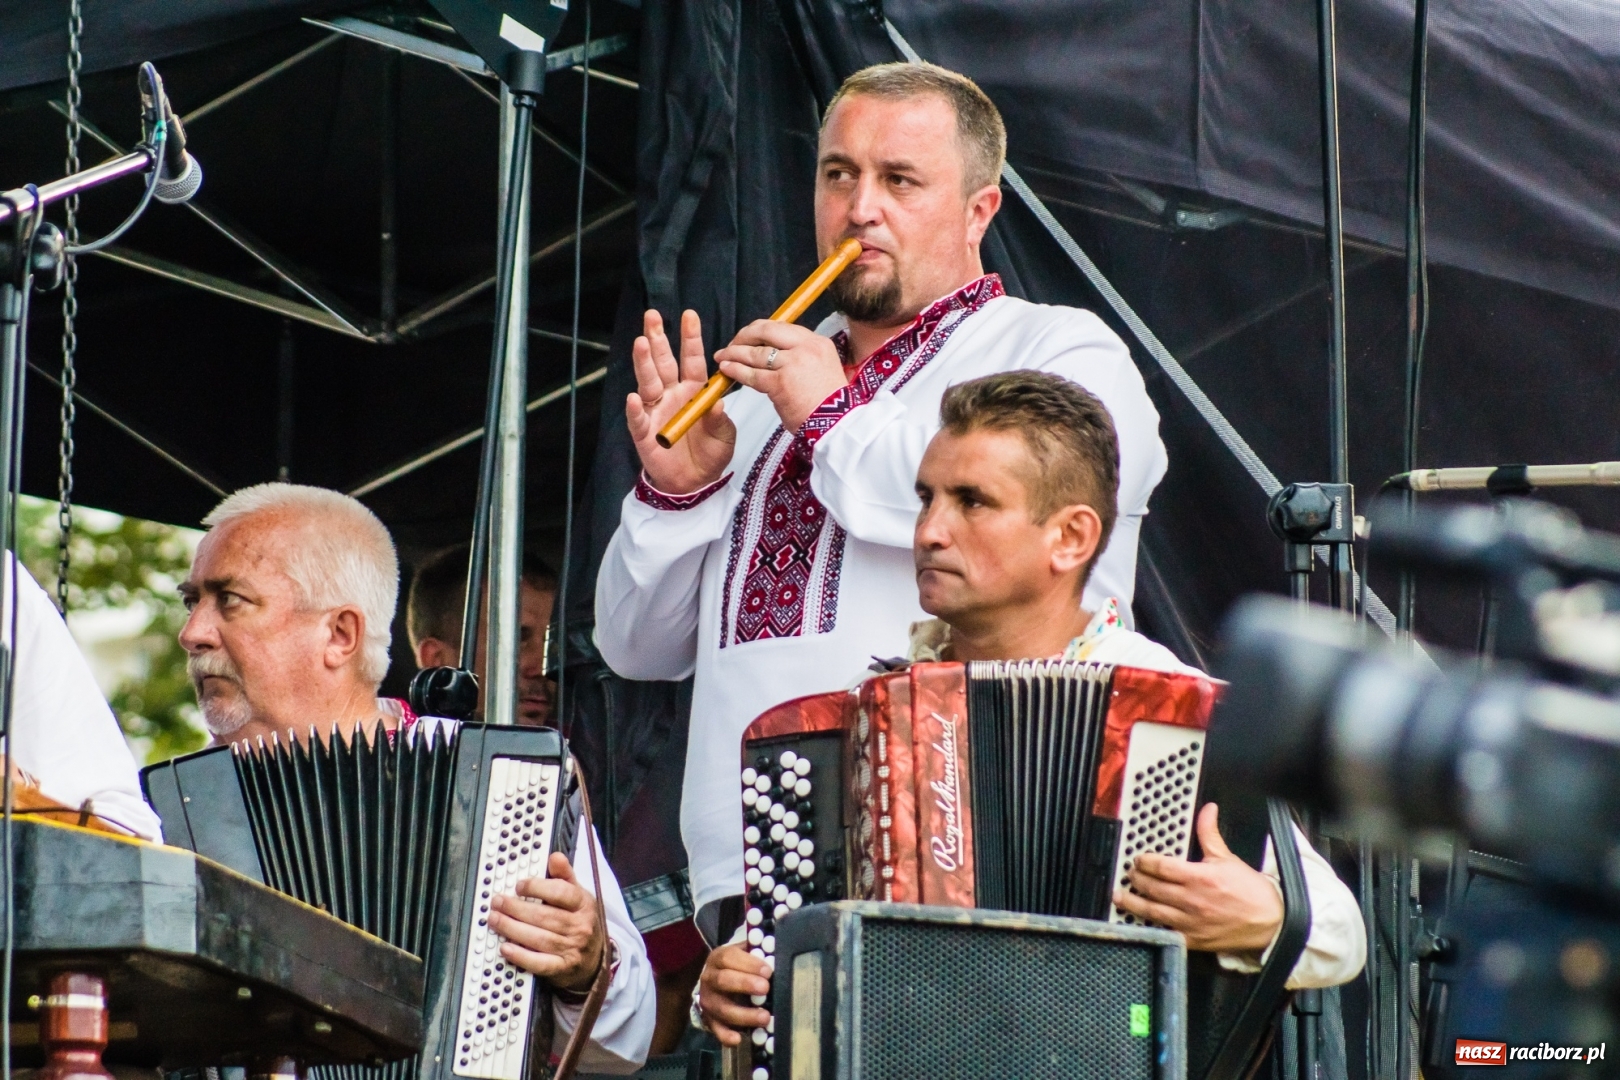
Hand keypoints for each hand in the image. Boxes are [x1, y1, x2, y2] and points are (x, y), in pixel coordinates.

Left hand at [488, 851, 605, 991]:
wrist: (594, 958)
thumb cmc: (580, 921)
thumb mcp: (578, 895)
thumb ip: (565, 876)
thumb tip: (555, 857)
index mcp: (583, 904)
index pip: (562, 893)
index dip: (538, 888)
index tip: (519, 886)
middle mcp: (580, 926)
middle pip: (545, 916)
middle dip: (517, 908)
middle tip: (497, 902)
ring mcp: (572, 949)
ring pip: (539, 938)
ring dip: (513, 929)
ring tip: (495, 920)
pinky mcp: (562, 968)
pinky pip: (540, 963)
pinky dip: (521, 956)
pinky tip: (506, 948)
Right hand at [627, 309, 736, 493]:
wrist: (695, 483)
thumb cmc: (711, 453)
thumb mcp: (724, 434)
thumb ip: (720, 417)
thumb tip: (717, 400)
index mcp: (694, 390)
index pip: (692, 359)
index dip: (690, 339)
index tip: (689, 315)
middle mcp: (672, 394)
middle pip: (663, 362)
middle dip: (658, 338)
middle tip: (652, 315)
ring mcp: (656, 410)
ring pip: (648, 382)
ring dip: (644, 363)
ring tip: (641, 343)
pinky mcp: (644, 431)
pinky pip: (638, 418)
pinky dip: (636, 409)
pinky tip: (633, 397)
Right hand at [696, 943, 771, 1046]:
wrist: (716, 981)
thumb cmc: (737, 965)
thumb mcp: (744, 953)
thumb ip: (757, 951)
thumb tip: (777, 951)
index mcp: (718, 958)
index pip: (729, 957)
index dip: (748, 964)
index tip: (768, 971)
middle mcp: (709, 978)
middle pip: (723, 981)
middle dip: (745, 984)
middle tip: (765, 989)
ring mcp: (708, 1001)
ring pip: (721, 1008)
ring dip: (743, 1014)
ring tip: (765, 1017)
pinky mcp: (709, 1020)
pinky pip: (716, 1029)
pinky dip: (726, 1036)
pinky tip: (739, 1039)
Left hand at [715, 320, 847, 433]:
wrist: (838, 426)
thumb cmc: (830, 405)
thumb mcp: (824, 370)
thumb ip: (803, 358)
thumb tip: (778, 355)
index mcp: (818, 343)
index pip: (783, 327)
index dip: (761, 331)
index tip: (749, 337)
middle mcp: (806, 348)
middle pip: (766, 331)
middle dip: (744, 336)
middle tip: (732, 344)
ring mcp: (793, 363)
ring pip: (755, 352)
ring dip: (734, 352)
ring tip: (722, 356)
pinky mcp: (780, 383)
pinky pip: (752, 373)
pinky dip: (735, 370)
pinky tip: (726, 370)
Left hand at [1114, 803, 1284, 953]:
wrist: (1270, 923)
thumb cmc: (1251, 892)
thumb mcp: (1228, 858)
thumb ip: (1210, 834)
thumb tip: (1207, 810)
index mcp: (1199, 877)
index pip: (1161, 867)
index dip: (1145, 862)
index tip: (1138, 859)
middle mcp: (1192, 901)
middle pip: (1153, 888)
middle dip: (1137, 880)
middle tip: (1129, 874)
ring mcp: (1191, 923)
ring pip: (1153, 912)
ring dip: (1133, 904)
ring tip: (1120, 897)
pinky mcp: (1194, 940)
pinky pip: (1165, 934)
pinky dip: (1150, 927)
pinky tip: (1139, 922)